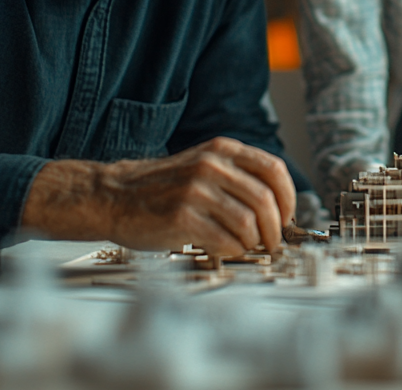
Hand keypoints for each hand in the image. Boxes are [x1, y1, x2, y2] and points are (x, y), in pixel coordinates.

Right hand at [22, 137, 296, 254]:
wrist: (113, 196)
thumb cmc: (160, 188)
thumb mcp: (202, 166)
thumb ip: (236, 177)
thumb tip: (276, 207)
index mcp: (222, 150)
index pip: (274, 170)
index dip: (288, 198)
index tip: (287, 216)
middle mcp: (212, 166)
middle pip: (265, 200)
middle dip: (276, 228)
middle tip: (273, 243)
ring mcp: (196, 190)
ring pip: (248, 223)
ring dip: (254, 242)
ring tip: (246, 248)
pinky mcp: (182, 217)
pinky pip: (225, 240)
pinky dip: (233, 250)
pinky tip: (225, 250)